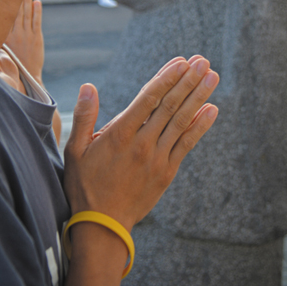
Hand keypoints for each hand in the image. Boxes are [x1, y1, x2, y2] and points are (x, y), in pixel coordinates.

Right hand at [4, 0, 43, 83]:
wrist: (28, 76)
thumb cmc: (12, 65)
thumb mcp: (0, 51)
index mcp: (4, 37)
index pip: (4, 16)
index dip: (4, 2)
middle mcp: (14, 34)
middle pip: (16, 11)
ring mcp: (26, 36)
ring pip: (26, 14)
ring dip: (27, 0)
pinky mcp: (37, 38)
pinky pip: (37, 22)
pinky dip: (37, 11)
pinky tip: (37, 2)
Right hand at [63, 56, 219, 232]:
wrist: (103, 225)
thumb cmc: (84, 184)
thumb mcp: (75, 150)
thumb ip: (84, 116)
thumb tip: (88, 86)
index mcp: (119, 135)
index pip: (148, 99)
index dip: (166, 78)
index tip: (181, 61)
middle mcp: (142, 144)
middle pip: (169, 106)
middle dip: (188, 81)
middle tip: (203, 61)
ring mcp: (157, 158)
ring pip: (181, 122)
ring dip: (198, 97)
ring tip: (212, 76)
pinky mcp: (167, 172)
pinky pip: (187, 144)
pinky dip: (201, 126)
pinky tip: (212, 109)